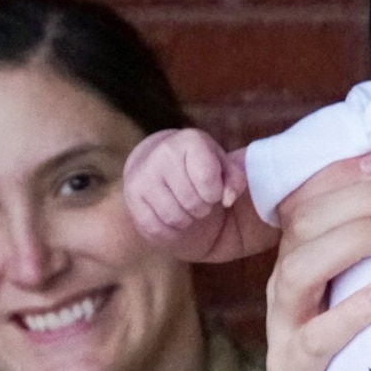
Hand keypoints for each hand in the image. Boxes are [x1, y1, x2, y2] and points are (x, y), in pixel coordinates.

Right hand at [123, 128, 275, 263]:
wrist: (160, 170)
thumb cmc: (200, 169)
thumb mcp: (225, 169)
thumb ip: (237, 179)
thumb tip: (228, 198)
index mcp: (189, 141)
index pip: (207, 179)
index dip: (215, 192)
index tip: (213, 189)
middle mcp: (161, 154)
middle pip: (193, 202)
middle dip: (202, 208)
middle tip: (199, 199)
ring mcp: (142, 177)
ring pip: (175, 217)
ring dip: (187, 219)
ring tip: (186, 207)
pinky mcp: (133, 199)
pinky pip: (158, 228)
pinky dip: (171, 229)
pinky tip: (172, 216)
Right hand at [261, 151, 370, 370]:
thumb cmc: (343, 358)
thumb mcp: (357, 299)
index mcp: (303, 260)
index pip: (310, 198)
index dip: (344, 172)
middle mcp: (288, 286)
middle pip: (308, 221)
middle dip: (364, 197)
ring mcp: (287, 328)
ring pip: (301, 268)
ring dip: (356, 239)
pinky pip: (316, 337)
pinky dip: (350, 312)